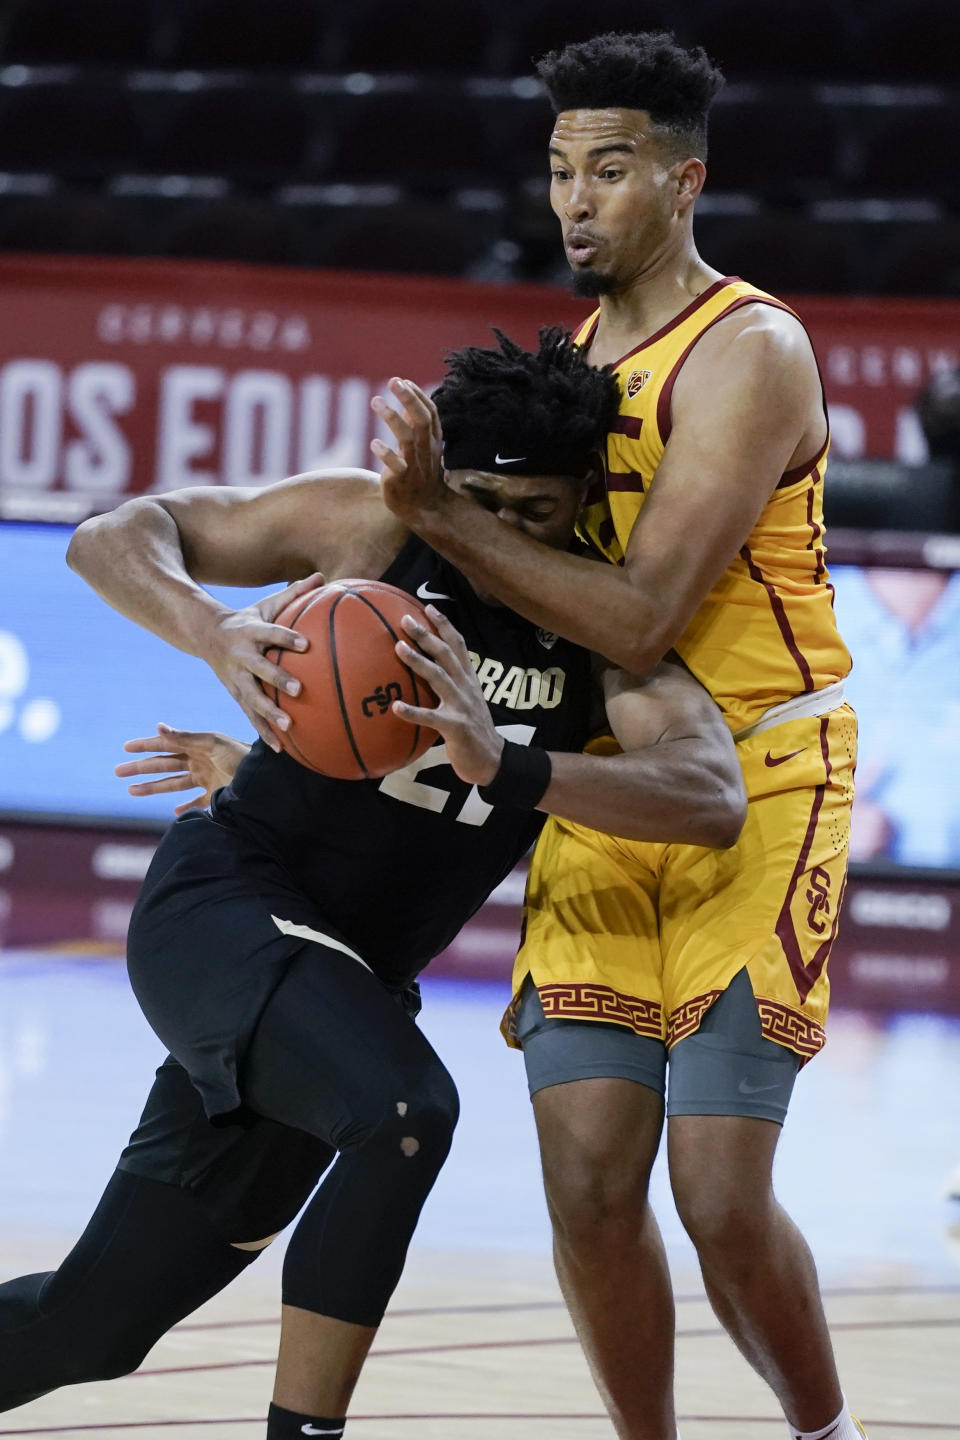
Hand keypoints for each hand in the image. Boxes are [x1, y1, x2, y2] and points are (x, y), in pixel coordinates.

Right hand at [115, 723, 249, 815]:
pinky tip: (175, 812)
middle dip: (141, 768)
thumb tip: (158, 726)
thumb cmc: (242, 756)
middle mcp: (201, 761)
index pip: (166, 745)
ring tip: (131, 791)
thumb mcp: (213, 744)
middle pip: (164, 765)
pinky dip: (186, 807)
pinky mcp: (217, 796)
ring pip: (174, 784)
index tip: (126, 748)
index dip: (146, 746)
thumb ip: (186, 738)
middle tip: (118, 771)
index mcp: (198, 746)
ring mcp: (208, 779)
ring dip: (153, 787)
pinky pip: (197, 803)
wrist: (267, 778)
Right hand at [202, 572, 323, 749]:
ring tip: (288, 726)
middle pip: (259, 669)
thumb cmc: (247, 619)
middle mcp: (241, 656)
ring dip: (268, 713)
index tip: (305, 644)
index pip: (271, 633)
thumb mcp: (266, 604)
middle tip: (298, 689)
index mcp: (251, 632)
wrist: (206, 635)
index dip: (286, 638)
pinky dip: (263, 732)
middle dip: (277, 680)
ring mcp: (235, 678)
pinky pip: (250, 716)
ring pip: (251, 698)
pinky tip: (281, 749)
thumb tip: (322, 577)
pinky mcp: (235, 694)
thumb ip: (294, 593)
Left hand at [370, 379, 446, 524]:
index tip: (402, 380)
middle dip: (408, 398)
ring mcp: (414, 464)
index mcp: (432, 439)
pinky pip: (396, 466)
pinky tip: (374, 443)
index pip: (430, 412)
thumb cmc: (420, 472)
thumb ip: (414, 419)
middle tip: (393, 381)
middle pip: (421, 419)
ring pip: (407, 438)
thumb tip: (408, 391)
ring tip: (375, 401)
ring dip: (392, 418)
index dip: (417, 395)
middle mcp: (425, 449)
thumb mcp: (421, 444)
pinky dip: (386, 454)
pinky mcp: (401, 479)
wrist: (424, 507)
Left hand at [392, 605, 503, 784]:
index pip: (458, 646)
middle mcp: (466, 688)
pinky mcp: (456, 728)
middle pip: (446, 654)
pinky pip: (431, 718)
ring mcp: (462, 707)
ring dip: (418, 661)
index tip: (428, 607)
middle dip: (427, 635)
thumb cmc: (473, 731)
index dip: (445, 625)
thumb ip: (452, 686)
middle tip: (405, 620)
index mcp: (469, 681)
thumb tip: (429, 673)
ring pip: (439, 678)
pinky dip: (413, 712)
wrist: (493, 760)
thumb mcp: (467, 702)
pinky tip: (395, 708)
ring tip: (398, 648)